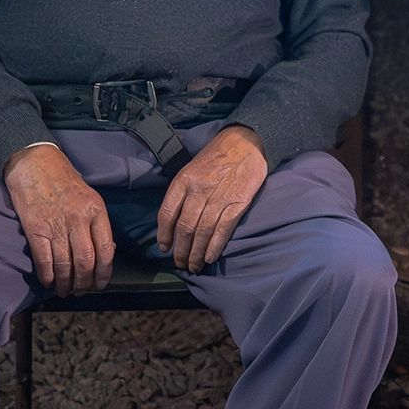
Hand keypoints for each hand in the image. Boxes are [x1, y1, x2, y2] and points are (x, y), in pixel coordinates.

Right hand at [3, 143, 114, 295]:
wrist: (34, 163)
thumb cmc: (64, 181)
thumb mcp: (89, 197)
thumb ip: (96, 223)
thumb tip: (103, 252)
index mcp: (96, 210)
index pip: (106, 249)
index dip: (104, 272)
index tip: (101, 284)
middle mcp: (78, 218)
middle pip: (86, 261)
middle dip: (85, 282)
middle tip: (82, 291)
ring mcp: (56, 224)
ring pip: (65, 265)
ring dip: (66, 283)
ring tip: (65, 291)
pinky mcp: (35, 228)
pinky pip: (44, 260)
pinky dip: (48, 276)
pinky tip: (49, 282)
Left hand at [157, 124, 267, 272]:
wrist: (245, 142)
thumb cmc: (216, 157)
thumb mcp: (191, 168)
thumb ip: (183, 192)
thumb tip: (174, 220)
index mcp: (184, 180)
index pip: (167, 213)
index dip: (164, 234)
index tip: (164, 248)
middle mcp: (199, 190)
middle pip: (185, 227)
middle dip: (181, 250)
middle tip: (180, 263)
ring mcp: (219, 197)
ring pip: (203, 232)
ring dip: (196, 253)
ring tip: (194, 266)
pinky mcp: (238, 202)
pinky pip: (223, 229)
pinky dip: (215, 246)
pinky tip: (209, 257)